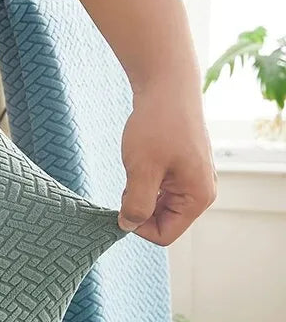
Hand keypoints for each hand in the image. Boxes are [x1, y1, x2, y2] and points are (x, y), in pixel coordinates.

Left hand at [118, 84, 216, 244]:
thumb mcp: (142, 170)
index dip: (139, 227)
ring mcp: (191, 180)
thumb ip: (137, 204)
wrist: (166, 86)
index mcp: (197, 198)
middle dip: (138, 209)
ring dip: (138, 195)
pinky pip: (157, 190)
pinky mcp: (181, 170)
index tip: (122, 205)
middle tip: (128, 183)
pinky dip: (142, 183)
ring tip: (135, 168)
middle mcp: (199, 192)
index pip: (165, 235)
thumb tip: (128, 226)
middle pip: (161, 222)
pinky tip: (138, 164)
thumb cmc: (158, 126)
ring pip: (157, 206)